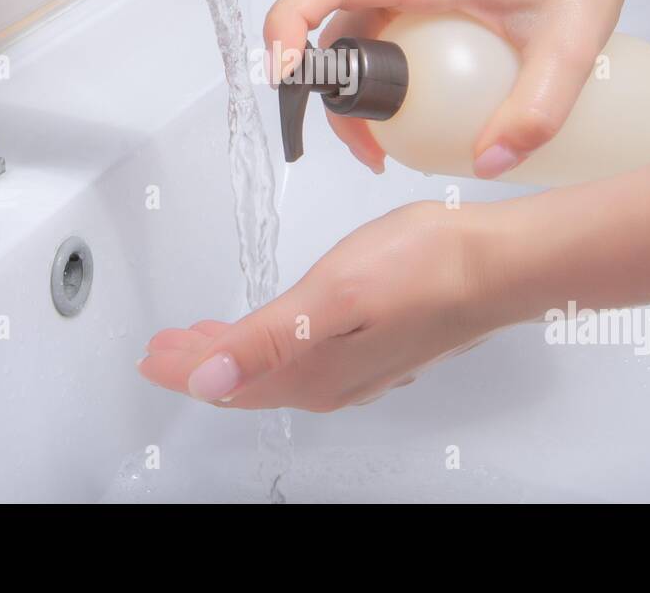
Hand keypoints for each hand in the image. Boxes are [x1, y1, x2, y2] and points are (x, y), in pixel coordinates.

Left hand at [136, 202, 496, 411]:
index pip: (227, 379)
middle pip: (248, 379)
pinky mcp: (381, 350)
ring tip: (208, 341)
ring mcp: (360, 368)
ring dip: (237, 356)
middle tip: (167, 349)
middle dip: (203, 363)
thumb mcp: (329, 296)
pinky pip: (307, 360)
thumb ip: (263, 341)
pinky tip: (277, 332)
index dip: (184, 366)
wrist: (499, 266)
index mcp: (311, 371)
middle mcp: (332, 381)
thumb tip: (205, 383)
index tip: (149, 356)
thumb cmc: (423, 270)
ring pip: (277, 370)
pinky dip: (274, 348)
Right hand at [263, 0, 649, 176]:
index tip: (283, 77)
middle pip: (334, 20)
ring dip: (358, 81)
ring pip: (359, 24)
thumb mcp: (571, 48)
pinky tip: (416, 102)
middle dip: (330, 88)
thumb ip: (534, 113)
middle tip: (367, 149)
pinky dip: (384, 64)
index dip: (287, 26)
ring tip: (389, 142)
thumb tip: (486, 166)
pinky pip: (386, 20)